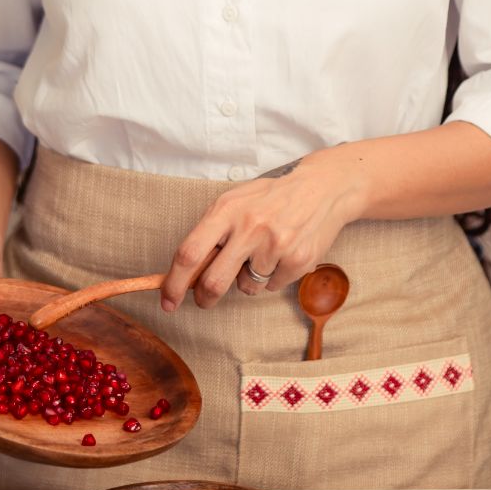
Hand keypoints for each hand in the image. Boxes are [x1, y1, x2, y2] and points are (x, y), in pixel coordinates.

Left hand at [161, 151, 364, 310]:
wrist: (322, 188)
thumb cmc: (271, 197)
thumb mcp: (236, 201)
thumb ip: (211, 232)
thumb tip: (186, 272)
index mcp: (226, 210)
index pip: (190, 253)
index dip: (173, 283)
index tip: (167, 301)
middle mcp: (249, 227)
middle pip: (213, 282)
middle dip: (205, 298)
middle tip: (205, 299)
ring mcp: (275, 245)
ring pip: (246, 287)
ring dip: (248, 280)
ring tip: (262, 254)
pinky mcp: (297, 260)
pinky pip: (272, 286)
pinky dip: (273, 277)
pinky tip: (282, 254)